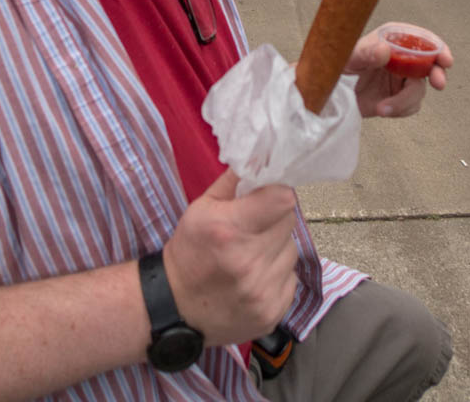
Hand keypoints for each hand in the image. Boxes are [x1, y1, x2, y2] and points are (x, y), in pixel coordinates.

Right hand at [163, 169, 297, 346]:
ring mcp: (262, 290)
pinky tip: (256, 275)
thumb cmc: (189, 251)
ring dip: (278, 246)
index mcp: (229, 229)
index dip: (278, 193)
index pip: (283, 200)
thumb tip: (260, 156)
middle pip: (289, 222)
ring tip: (253, 252)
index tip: (270, 195)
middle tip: (257, 223)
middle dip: (276, 217)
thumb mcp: (201, 208)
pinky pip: (291, 278)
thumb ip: (233, 181)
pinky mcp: (273, 312)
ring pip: (292, 250)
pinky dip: (278, 273)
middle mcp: (249, 262)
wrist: (176, 307)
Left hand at [344, 26, 452, 117]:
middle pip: (429, 63)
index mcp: (390, 38)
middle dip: (437, 73)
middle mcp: (399, 56)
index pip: (420, 38)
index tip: (444, 59)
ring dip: (405, 101)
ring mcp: (401, 77)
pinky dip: (400, 110)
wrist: (328, 94)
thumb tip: (385, 50)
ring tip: (383, 109)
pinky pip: (411, 105)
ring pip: (419, 89)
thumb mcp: (347, 57)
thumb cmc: (334, 66)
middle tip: (439, 83)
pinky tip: (383, 110)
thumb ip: (365, 53)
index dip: (436, 47)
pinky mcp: (398, 97)